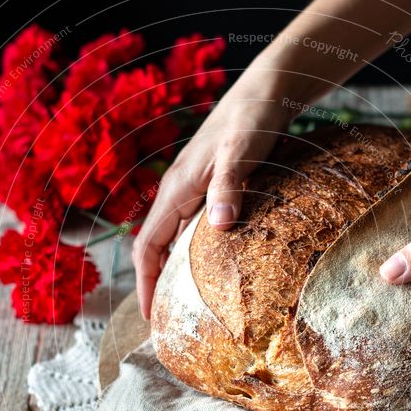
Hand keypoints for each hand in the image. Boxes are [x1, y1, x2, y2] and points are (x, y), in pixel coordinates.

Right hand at [132, 71, 289, 318]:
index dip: (145, 282)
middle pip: (156, 248)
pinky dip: (194, 252)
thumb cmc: (253, 119)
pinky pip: (192, 228)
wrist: (265, 91)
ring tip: (188, 302)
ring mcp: (193, 190)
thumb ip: (230, 187)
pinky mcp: (210, 187)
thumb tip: (219, 227)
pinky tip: (214, 265)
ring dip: (174, 269)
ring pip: (174, 239)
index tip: (151, 315)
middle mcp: (178, 193)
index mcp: (177, 190)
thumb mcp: (242, 152)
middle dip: (155, 283)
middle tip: (169, 319)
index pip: (148, 246)